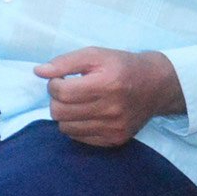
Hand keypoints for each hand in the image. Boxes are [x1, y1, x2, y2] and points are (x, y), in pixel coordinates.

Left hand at [34, 47, 184, 146]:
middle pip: (59, 112)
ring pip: (65, 128)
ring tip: (78, 102)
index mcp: (107, 84)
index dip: (54, 84)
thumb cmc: (122, 66)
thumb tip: (39, 72)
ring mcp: (114, 128)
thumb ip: (65, 62)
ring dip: (65, 114)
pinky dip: (76, 126)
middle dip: (57, 100)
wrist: (157, 85)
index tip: (62, 79)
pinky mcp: (115, 140)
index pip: (61, 92)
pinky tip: (87, 114)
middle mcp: (111, 109)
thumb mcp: (95, 54)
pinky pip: (79, 138)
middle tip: (69, 91)